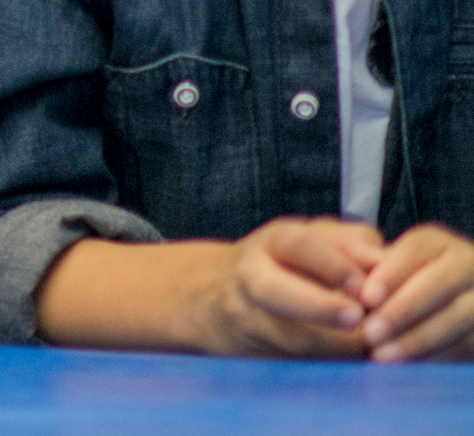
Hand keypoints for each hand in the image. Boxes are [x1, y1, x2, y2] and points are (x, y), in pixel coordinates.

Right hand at [194, 218, 378, 357]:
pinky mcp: (252, 351)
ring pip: (283, 335)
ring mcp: (246, 316)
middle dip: (316, 306)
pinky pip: (291, 362)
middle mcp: (249, 276)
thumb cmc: (285, 263)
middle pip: (271, 289)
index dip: (332, 264)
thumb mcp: (314, 238)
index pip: (298, 245)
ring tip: (366, 346)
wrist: (216, 298)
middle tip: (356, 318)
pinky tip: (353, 360)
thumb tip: (384, 260)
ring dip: (329, 344)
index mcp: (271, 243)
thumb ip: (352, 242)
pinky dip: (326, 363)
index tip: (365, 286)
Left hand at [359, 223, 473, 361]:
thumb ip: (364, 266)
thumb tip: (354, 264)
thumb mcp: (375, 272)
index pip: (415, 249)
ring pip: (459, 314)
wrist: (426, 316)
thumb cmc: (388, 290)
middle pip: (440, 280)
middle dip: (403, 309)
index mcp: (435, 243)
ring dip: (419, 337)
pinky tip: (407, 364)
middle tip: (369, 333)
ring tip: (381, 354)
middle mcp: (465, 262)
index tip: (366, 298)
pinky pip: (468, 341)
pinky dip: (437, 354)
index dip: (391, 273)